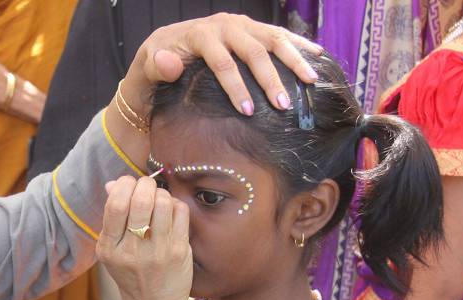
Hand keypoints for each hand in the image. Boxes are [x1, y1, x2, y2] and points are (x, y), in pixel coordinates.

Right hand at [96, 175, 191, 299]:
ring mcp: (157, 252)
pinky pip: (180, 212)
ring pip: (163, 203)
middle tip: (146, 187)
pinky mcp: (178, 252)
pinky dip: (175, 204)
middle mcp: (132, 251)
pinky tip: (170, 212)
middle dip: (145, 184)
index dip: (124, 185)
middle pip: (141, 200)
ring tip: (159, 199)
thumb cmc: (131, 273)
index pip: (116, 204)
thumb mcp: (112, 250)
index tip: (128, 184)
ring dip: (161, 193)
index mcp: (109, 248)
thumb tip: (112, 183)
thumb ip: (112, 217)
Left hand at [124, 14, 322, 117]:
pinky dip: (298, 44)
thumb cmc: (154, 67)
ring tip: (310, 81)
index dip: (235, 86)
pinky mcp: (251, 29)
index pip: (221, 61)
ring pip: (272, 39)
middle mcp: (224, 26)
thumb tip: (169, 62)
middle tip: (282, 106)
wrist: (160, 51)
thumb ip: (156, 67)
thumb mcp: (145, 70)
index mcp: (200, 34)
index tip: (247, 111)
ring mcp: (240, 26)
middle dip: (270, 79)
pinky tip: (317, 55)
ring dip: (293, 60)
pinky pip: (278, 35)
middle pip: (253, 51)